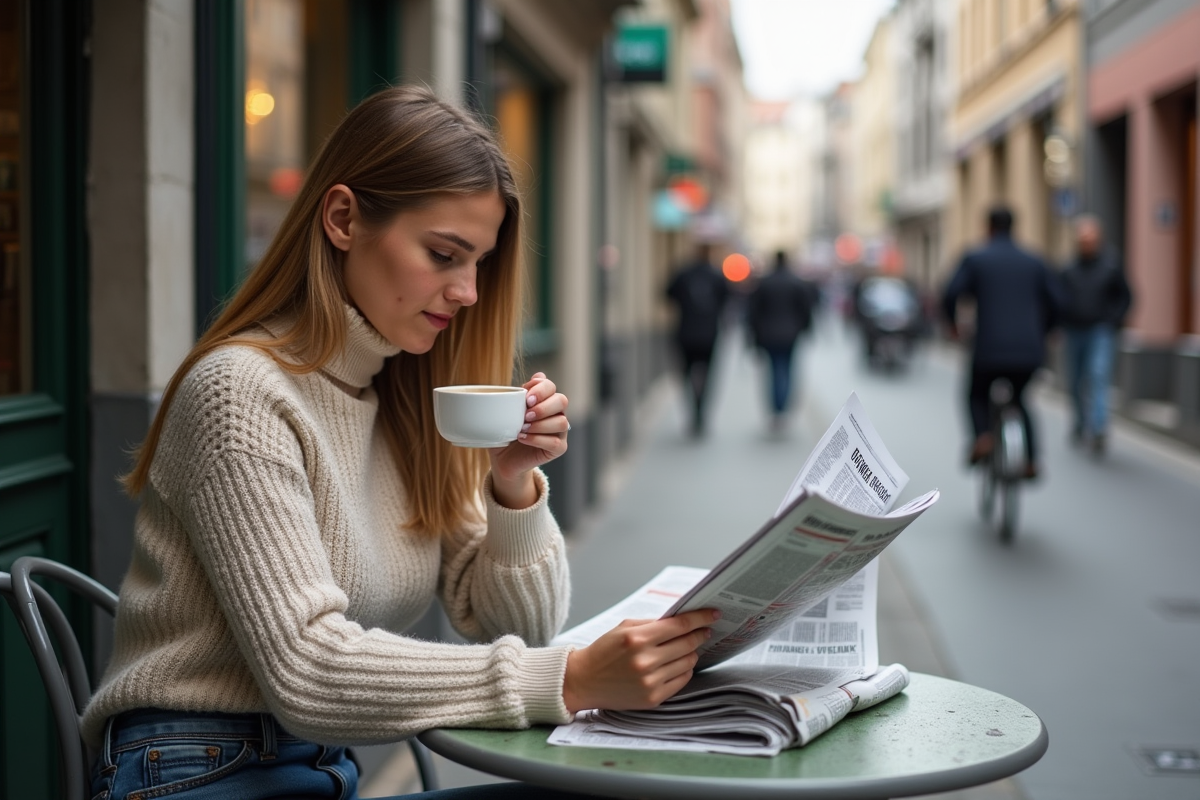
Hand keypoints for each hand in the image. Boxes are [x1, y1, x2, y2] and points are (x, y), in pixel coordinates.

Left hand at [488, 373, 568, 507]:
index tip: (526, 399)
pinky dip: (537, 440)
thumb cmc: (505, 431)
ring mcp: (559, 431)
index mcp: (544, 399)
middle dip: (543, 407)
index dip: (541, 389)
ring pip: (561, 422)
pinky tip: (523, 439)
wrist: (503, 457)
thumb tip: (536, 376)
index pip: (551, 386)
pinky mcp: (559, 448)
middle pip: (562, 401)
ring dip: (540, 425)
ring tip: (522, 429)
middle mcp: (556, 413)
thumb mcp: (506, 411)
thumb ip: (518, 394)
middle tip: (525, 415)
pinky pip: (555, 442)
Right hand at [561, 609, 718, 712]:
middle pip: (687, 644)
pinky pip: (681, 680)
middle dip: (699, 635)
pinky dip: (684, 670)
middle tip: (705, 631)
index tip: (713, 614)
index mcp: (637, 638)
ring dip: (691, 653)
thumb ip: (653, 624)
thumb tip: (682, 620)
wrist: (584, 681)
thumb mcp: (624, 628)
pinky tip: (679, 664)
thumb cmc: (604, 651)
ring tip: (688, 648)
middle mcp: (645, 660)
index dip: (700, 618)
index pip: (679, 625)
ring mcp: (649, 682)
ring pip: (687, 662)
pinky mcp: (652, 698)